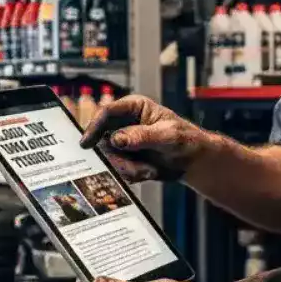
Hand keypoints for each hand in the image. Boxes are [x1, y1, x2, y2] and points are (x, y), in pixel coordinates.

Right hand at [79, 94, 210, 182]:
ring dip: (128, 168)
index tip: (87, 143)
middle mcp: (123, 123)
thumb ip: (142, 136)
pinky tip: (148, 171)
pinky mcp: (124, 158)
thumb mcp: (167, 136)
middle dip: (116, 157)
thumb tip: (117, 139)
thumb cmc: (186, 139)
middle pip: (102, 139)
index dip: (94, 126)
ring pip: (109, 157)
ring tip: (149, 169)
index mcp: (133, 107)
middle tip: (133, 168)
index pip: (106, 112)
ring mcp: (122, 142)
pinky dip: (132, 174)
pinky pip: (117, 169)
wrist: (193, 161)